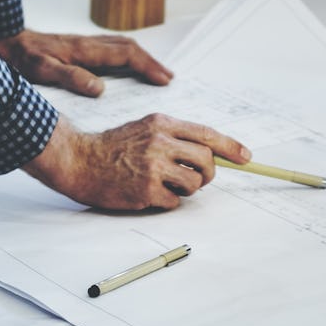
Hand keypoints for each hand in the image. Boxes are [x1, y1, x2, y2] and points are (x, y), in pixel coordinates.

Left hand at [0, 29, 172, 96]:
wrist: (0, 43)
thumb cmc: (18, 59)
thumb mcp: (41, 71)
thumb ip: (70, 78)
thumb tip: (100, 88)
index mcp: (83, 50)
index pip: (126, 55)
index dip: (148, 67)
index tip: (165, 81)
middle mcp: (87, 44)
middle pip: (129, 47)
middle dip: (152, 62)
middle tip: (169, 79)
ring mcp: (82, 45)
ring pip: (121, 47)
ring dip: (142, 59)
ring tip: (156, 74)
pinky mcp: (76, 49)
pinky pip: (110, 50)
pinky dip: (127, 58)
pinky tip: (126, 71)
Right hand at [22, 114, 251, 210]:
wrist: (79, 160)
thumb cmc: (113, 147)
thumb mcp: (144, 129)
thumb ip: (175, 136)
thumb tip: (212, 153)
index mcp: (162, 124)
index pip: (206, 134)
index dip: (230, 146)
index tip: (246, 157)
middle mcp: (160, 142)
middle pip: (206, 161)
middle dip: (208, 174)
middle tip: (198, 179)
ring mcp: (153, 167)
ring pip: (194, 183)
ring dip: (188, 189)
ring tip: (168, 185)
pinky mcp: (145, 190)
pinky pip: (175, 201)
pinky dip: (168, 201)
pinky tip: (150, 194)